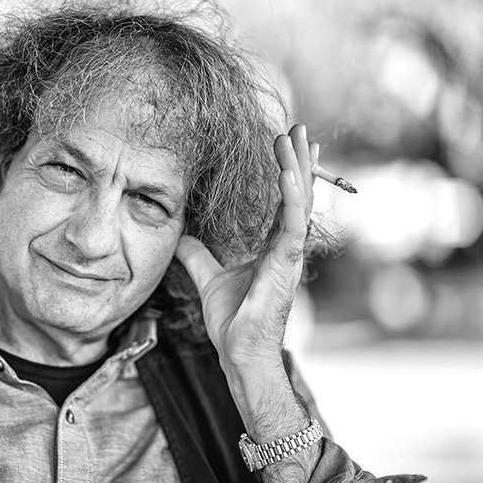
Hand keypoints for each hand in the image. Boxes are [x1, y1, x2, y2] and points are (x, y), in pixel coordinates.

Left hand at [175, 124, 316, 368]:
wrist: (239, 353)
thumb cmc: (233, 322)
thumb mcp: (209, 279)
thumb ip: (198, 256)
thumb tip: (183, 237)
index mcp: (273, 248)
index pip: (285, 203)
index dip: (288, 174)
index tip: (289, 146)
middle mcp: (286, 248)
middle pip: (297, 195)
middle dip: (298, 161)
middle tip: (297, 129)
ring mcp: (289, 256)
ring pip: (299, 203)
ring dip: (297, 168)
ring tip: (295, 137)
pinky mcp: (285, 266)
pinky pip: (293, 226)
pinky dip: (293, 199)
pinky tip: (289, 174)